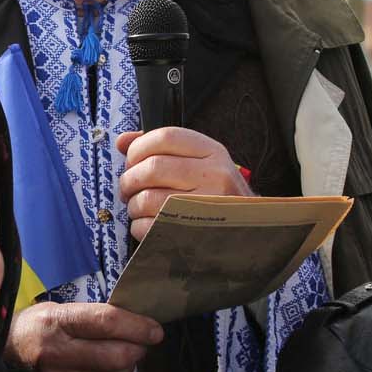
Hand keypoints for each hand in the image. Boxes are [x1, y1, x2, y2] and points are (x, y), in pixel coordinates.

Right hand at [8, 302, 162, 371]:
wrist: (2, 359)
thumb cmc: (36, 329)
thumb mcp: (57, 310)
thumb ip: (93, 316)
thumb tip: (138, 322)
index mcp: (53, 323)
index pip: (106, 323)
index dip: (138, 326)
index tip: (155, 330)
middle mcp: (52, 354)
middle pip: (116, 356)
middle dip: (138, 348)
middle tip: (141, 342)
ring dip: (128, 366)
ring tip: (124, 355)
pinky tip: (107, 371)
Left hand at [116, 127, 251, 241]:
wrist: (249, 235)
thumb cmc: (216, 197)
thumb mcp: (201, 164)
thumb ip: (163, 149)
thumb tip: (122, 141)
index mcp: (214, 153)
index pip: (166, 136)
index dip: (138, 147)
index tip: (131, 160)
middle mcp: (215, 176)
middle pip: (152, 167)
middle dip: (129, 179)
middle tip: (127, 188)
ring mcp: (206, 207)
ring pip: (146, 198)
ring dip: (132, 205)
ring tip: (138, 207)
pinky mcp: (194, 234)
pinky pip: (149, 227)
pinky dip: (138, 227)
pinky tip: (148, 225)